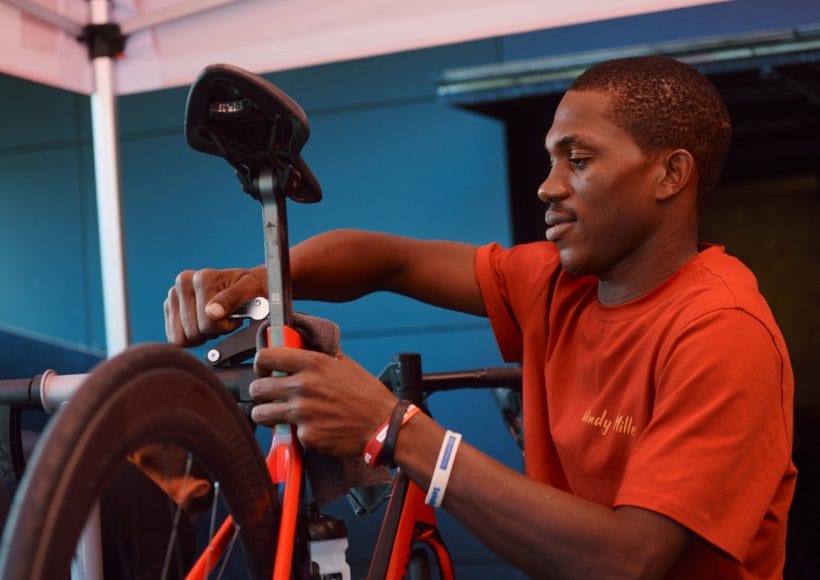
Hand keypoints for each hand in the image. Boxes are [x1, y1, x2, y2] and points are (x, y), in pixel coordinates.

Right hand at [164, 267, 265, 346]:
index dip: (225, 325)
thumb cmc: (247, 289)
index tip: (234, 314)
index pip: (208, 323)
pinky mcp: (168, 308)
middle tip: (223, 318)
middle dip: (212, 331)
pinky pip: (174, 339)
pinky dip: (190, 338)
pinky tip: (201, 324)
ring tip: (213, 320)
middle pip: (193, 332)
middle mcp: (182, 283)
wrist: (242, 286)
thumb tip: (211, 312)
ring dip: (202, 335)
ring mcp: (173, 295)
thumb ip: (232, 299)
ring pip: (182, 338)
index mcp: (201, 278)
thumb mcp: (249, 290)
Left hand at [250, 347, 396, 456]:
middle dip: (260, 392)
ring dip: (267, 415)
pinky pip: (287, 434)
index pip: (266, 356)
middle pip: (257, 388)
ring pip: (261, 414)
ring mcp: (302, 413)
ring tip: (279, 415)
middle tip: (270, 395)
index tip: (264, 369)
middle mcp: (303, 386)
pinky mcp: (306, 436)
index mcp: (312, 363)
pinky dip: (296, 433)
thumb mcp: (345, 364)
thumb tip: (301, 347)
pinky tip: (312, 428)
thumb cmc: (367, 395)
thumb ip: (319, 356)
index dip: (261, 363)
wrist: (383, 426)